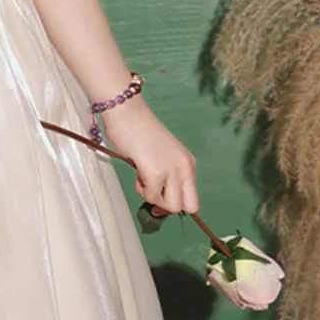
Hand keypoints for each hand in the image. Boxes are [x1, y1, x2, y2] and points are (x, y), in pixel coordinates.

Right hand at [98, 95, 199, 215]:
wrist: (126, 112)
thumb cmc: (138, 130)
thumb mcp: (162, 156)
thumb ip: (166, 176)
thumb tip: (160, 203)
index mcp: (188, 163)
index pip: (194, 199)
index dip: (177, 204)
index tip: (161, 201)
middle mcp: (185, 167)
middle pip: (188, 207)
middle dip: (167, 204)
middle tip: (151, 190)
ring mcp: (172, 171)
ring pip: (171, 206)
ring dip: (153, 196)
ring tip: (143, 176)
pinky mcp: (156, 173)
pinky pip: (151, 196)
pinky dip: (141, 188)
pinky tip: (137, 169)